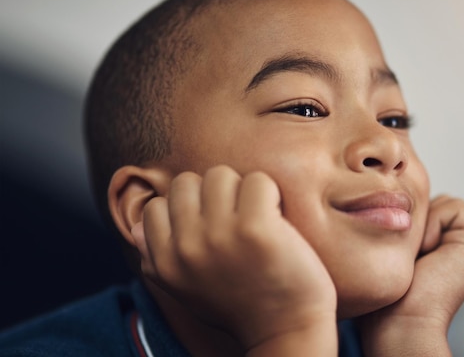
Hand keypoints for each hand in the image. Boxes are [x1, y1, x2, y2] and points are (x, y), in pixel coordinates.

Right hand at [131, 166, 336, 352]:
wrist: (287, 329)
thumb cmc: (239, 304)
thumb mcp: (185, 288)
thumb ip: (156, 258)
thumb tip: (135, 228)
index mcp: (165, 263)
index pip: (155, 207)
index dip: (185, 211)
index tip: (210, 227)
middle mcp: (187, 248)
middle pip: (186, 182)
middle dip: (211, 194)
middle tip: (235, 218)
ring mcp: (220, 236)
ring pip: (220, 174)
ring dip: (241, 190)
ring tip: (256, 217)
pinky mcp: (256, 228)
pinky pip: (257, 180)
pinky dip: (270, 193)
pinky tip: (276, 217)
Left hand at [358, 196, 463, 356]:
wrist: (401, 322)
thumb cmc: (383, 297)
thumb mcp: (380, 251)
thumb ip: (390, 224)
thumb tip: (385, 200)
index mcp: (431, 248)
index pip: (415, 207)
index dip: (399, 215)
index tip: (390, 245)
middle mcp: (450, 245)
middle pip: (427, 201)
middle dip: (411, 217)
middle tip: (404, 249)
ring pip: (440, 201)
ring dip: (421, 222)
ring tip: (415, 253)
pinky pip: (454, 206)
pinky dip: (435, 222)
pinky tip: (426, 250)